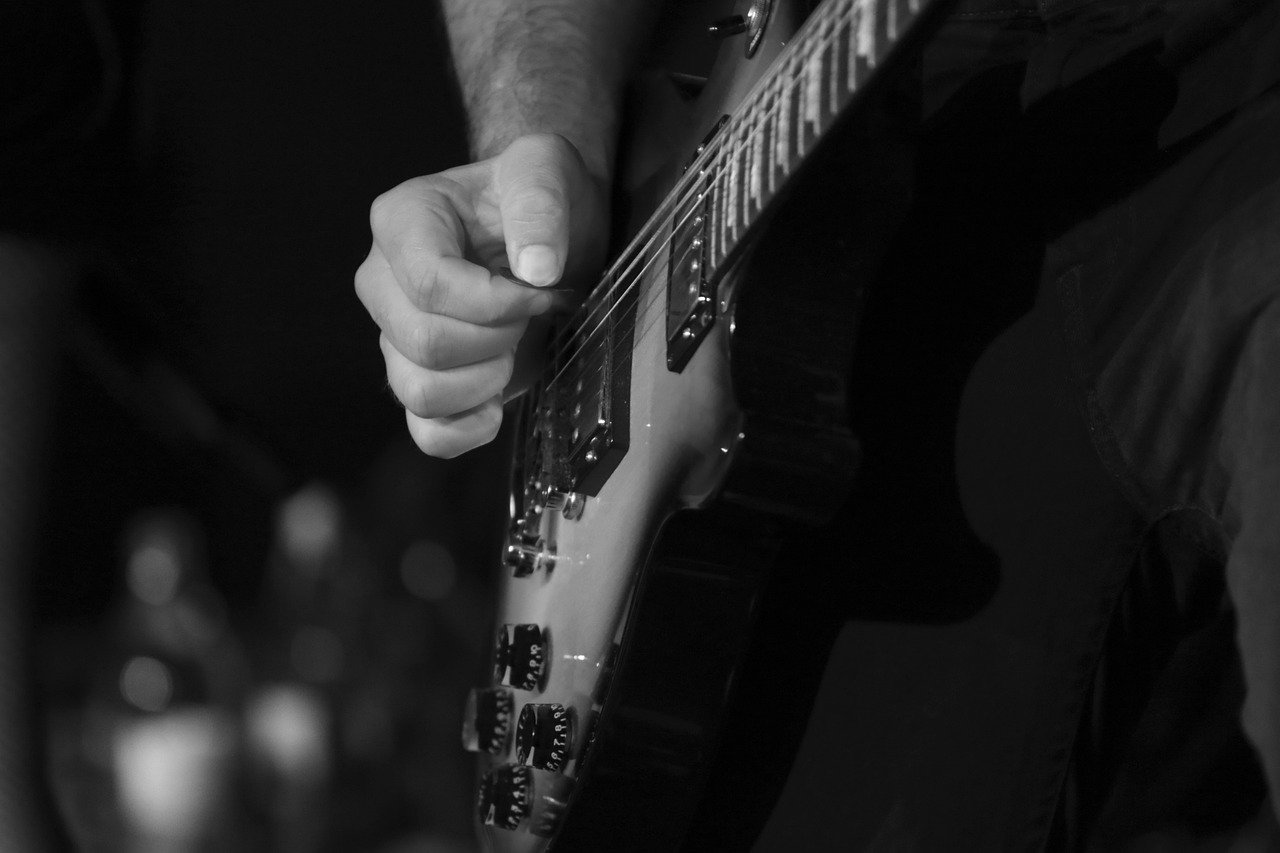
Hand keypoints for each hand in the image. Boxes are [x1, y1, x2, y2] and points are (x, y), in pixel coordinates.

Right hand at [356, 134, 608, 457]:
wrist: (546, 233)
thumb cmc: (539, 195)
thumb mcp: (547, 170)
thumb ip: (540, 205)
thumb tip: (536, 269)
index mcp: (401, 221)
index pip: (430, 285)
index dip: (497, 302)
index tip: (543, 289)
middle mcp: (382, 282)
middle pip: (425, 342)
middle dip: (499, 339)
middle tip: (533, 313)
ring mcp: (394, 336)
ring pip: (420, 391)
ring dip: (487, 382)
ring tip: (516, 347)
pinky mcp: (419, 380)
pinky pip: (427, 432)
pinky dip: (470, 429)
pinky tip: (500, 400)